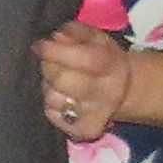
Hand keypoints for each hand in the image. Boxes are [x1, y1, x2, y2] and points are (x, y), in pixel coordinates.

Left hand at [35, 23, 130, 142]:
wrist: (124, 89)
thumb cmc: (102, 58)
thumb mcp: (95, 37)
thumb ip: (74, 32)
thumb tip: (55, 37)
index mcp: (110, 64)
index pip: (83, 59)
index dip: (55, 51)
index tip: (39, 45)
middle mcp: (106, 92)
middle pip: (63, 80)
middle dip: (48, 67)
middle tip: (49, 63)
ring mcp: (96, 114)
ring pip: (53, 99)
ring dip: (48, 86)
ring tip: (57, 82)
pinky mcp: (85, 131)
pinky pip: (52, 115)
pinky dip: (50, 105)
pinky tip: (60, 97)